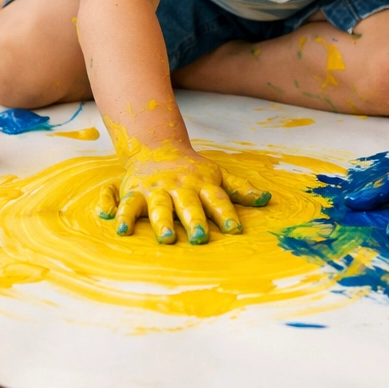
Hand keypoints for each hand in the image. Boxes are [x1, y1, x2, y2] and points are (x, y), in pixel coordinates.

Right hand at [95, 146, 270, 244]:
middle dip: (194, 220)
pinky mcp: (134, 193)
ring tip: (166, 239)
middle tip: (200, 238)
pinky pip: (127, 204)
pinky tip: (122, 230)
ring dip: (162, 222)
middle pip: (188, 204)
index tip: (235, 230)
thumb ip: (240, 189)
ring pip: (159, 206)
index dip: (226, 214)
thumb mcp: (218, 175)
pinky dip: (122, 215)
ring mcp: (157, 189)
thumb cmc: (193, 170)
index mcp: (202, 184)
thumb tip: (267, 199)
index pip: (217, 199)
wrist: (157, 148)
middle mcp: (180, 186)